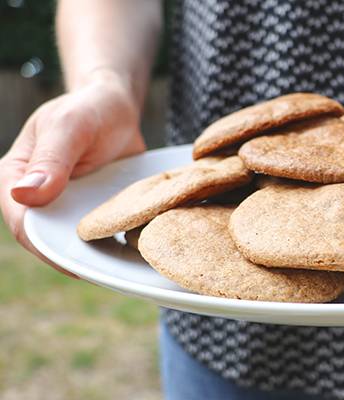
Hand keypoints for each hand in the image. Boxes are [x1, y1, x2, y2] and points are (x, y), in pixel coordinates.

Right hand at [0, 71, 145, 275]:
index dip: (44, 245)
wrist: (119, 109)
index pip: (22, 222)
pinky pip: (93, 233)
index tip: (75, 261)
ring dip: (90, 254)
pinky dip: (107, 243)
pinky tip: (127, 252)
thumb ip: (51, 160)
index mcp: (15, 176)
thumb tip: (23, 195)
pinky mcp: (86, 209)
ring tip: (116, 266)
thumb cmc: (91, 109)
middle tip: (102, 271)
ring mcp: (62, 205)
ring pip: (69, 241)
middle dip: (69, 256)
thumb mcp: (71, 127)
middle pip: (45, 239)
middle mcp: (35, 196)